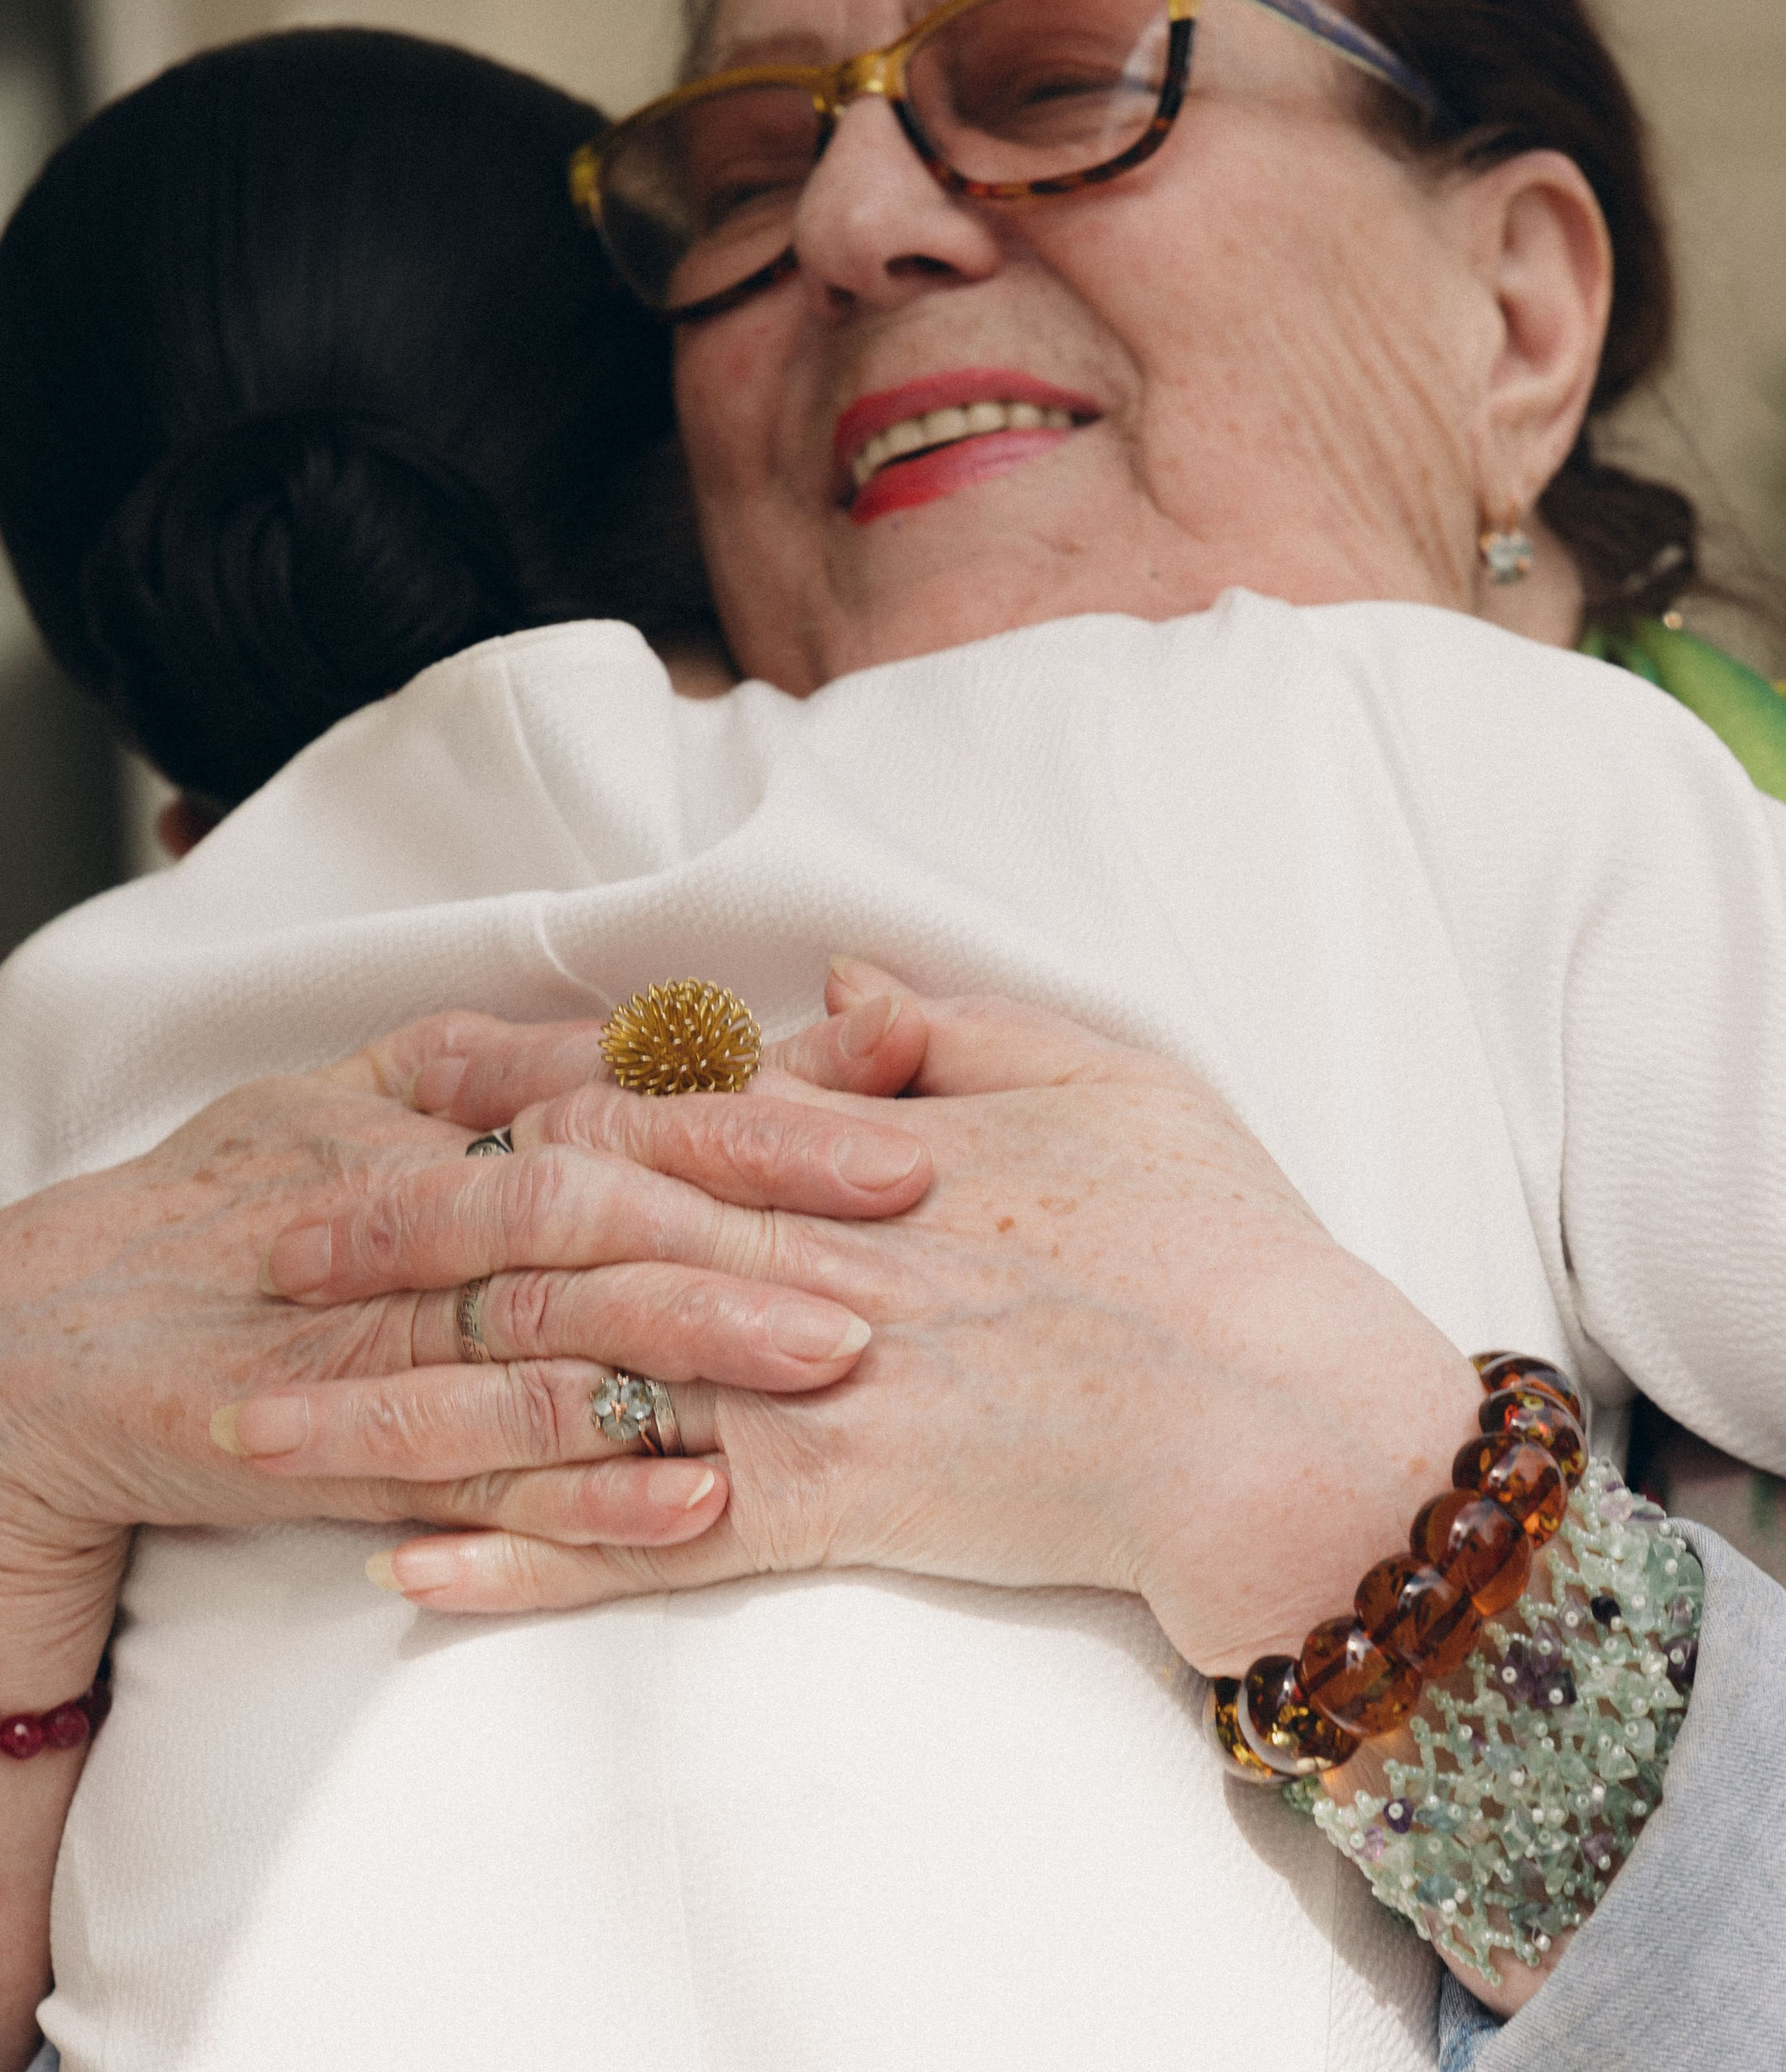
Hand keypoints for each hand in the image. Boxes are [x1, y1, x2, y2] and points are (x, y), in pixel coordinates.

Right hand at [0, 1000, 934, 1592]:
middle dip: (758, 1207)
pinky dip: (589, 1486)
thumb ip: (512, 1065)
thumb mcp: (358, 1093)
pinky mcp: (336, 1454)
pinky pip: (478, 1472)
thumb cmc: (234, 1200)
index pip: (624, 1092)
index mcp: (434, 1111)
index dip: (764, 1101)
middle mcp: (414, 1207)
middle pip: (601, 1192)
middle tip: (904, 1229)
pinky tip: (699, 1498)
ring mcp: (375, 1333)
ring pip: (549, 1323)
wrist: (41, 1340)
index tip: (897, 1113)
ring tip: (834, 1354)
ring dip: (694, 1336)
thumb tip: (673, 1029)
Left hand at [242, 967, 1482, 1672]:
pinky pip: (651, 1546)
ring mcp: (805, 1391)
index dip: (507, 1104)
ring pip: (572, 1386)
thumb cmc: (1209, 1233)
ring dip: (413, 1401)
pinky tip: (415, 1571)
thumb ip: (947, 1025)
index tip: (403, 1096)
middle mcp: (799, 1262)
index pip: (640, 1111)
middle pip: (559, 1240)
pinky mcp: (834, 1513)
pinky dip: (528, 1561)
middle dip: (404, 1240)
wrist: (1288, 1414)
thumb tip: (828, 980)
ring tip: (277, 1411)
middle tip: (274, 1245)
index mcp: (855, 1152)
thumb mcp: (1095, 1072)